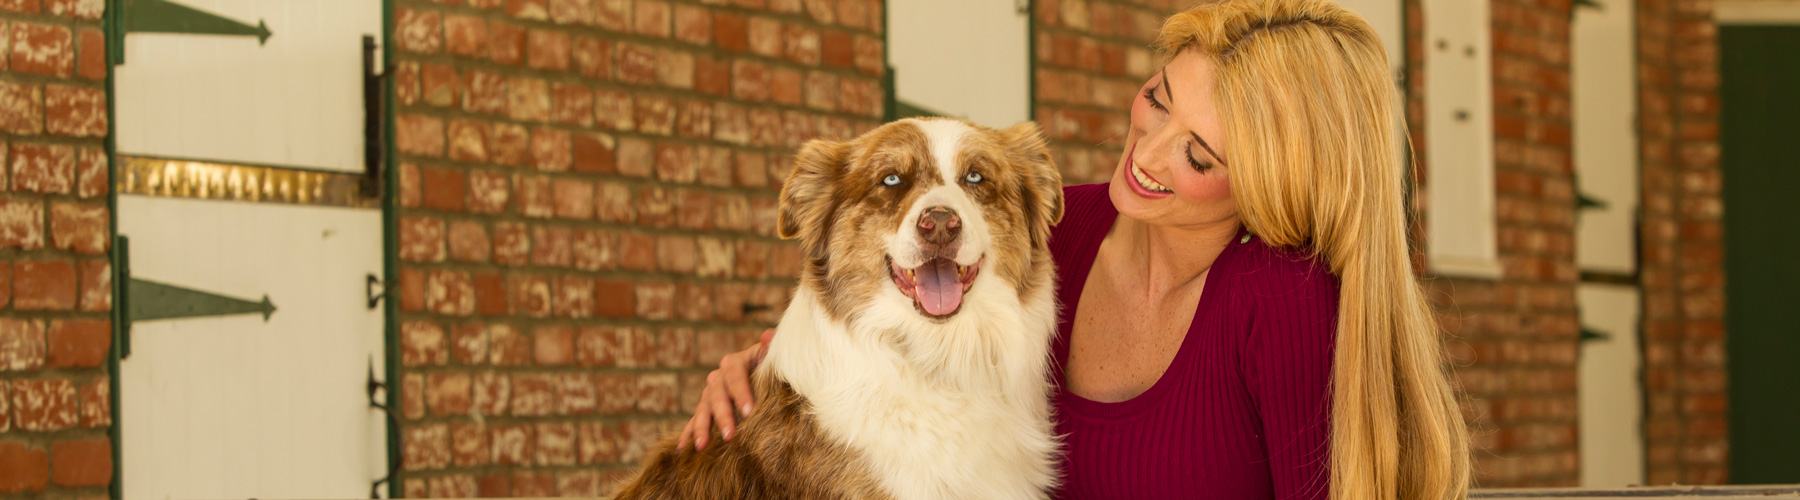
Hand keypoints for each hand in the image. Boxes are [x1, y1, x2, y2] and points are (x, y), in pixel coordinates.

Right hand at [678, 329, 773, 450]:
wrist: (764, 377)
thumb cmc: (772, 368)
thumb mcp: (773, 357)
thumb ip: (771, 347)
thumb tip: (768, 336)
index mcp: (735, 362)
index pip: (735, 374)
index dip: (741, 392)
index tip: (749, 412)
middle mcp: (719, 377)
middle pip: (717, 394)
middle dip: (722, 415)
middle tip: (729, 435)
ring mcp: (710, 393)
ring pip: (703, 408)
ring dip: (702, 427)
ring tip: (703, 445)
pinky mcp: (706, 408)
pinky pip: (694, 420)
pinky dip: (688, 433)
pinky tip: (683, 448)